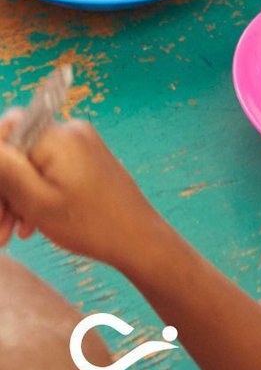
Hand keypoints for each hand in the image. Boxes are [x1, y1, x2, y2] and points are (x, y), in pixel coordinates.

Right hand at [0, 115, 156, 268]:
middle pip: (17, 152)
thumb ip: (5, 169)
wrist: (137, 238)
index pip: (7, 131)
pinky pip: (48, 171)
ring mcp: (80, 145)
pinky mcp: (85, 160)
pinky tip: (29, 226)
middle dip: (2, 191)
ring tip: (9, 235)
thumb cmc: (90, 224)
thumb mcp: (36, 201)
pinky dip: (35, 196)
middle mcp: (70, 133)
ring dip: (14, 199)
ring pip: (31, 165)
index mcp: (58, 137)